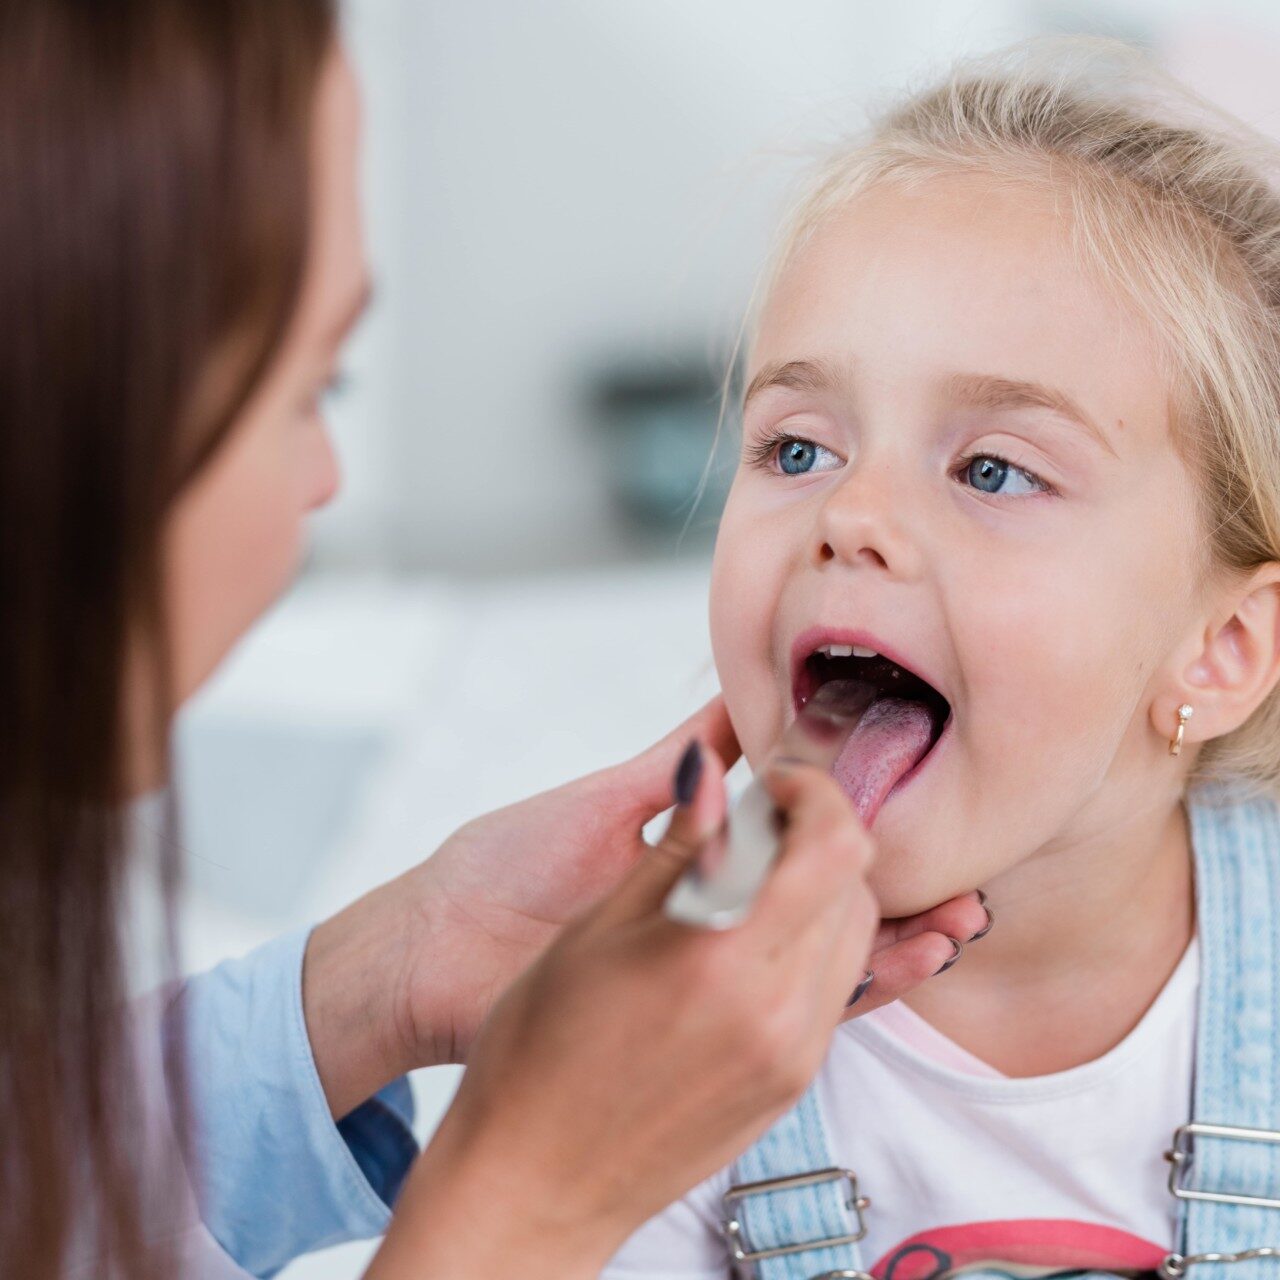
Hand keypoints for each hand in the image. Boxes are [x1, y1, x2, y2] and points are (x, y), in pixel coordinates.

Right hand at [305, 698, 990, 1118]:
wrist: (532, 1182)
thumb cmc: (540, 1053)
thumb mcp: (599, 926)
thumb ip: (677, 846)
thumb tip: (714, 770)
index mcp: (726, 960)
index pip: (835, 846)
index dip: (814, 794)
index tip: (771, 785)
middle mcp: (780, 1013)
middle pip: (856, 886)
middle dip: (818, 834)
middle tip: (757, 824)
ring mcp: (794, 1057)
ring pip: (854, 936)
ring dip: (819, 889)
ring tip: (751, 882)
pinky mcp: (791, 1085)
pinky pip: (834, 990)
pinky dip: (812, 944)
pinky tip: (753, 938)